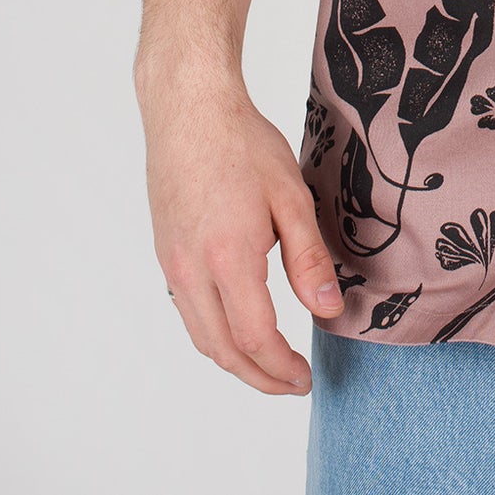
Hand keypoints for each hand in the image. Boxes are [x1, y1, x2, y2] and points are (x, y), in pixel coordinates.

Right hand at [142, 73, 342, 394]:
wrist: (189, 110)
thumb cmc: (242, 145)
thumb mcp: (290, 196)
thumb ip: (308, 259)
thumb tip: (328, 310)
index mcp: (227, 258)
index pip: (254, 337)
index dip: (281, 368)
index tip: (305, 378)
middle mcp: (191, 271)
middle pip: (222, 350)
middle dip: (259, 377)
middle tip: (291, 385)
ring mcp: (172, 264)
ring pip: (201, 336)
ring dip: (235, 362)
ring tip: (269, 367)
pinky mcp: (166, 253)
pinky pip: (188, 312)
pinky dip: (214, 334)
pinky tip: (237, 328)